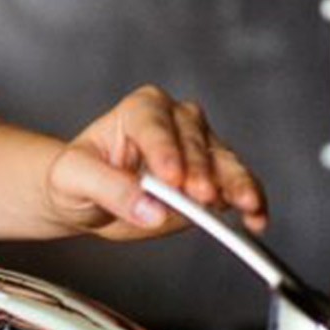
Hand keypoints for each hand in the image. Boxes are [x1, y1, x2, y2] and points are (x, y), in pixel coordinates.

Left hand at [45, 84, 267, 239]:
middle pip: (194, 143)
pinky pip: (238, 187)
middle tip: (199, 198)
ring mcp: (199, 148)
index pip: (155, 126)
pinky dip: (250, 203)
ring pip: (224, 163)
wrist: (87, 199)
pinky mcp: (214, 177)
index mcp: (140, 110)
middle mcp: (176, 122)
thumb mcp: (73, 180)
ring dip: (236, 185)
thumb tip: (150, 208)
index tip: (171, 178)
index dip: (165, 151)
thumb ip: (109, 189)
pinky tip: (255, 218)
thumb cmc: (75, 179)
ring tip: (245, 206)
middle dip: (199, 172)